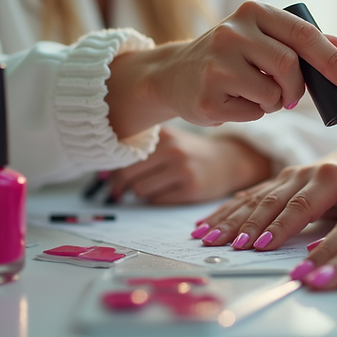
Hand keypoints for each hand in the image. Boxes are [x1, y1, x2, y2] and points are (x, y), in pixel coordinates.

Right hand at [106, 1, 336, 137]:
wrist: (172, 74)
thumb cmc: (228, 57)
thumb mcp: (261, 38)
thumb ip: (300, 42)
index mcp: (253, 12)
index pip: (304, 35)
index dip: (333, 61)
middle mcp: (233, 32)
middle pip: (291, 67)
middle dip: (298, 89)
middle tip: (290, 96)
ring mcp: (216, 65)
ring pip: (274, 94)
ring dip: (274, 103)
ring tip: (254, 94)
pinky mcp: (207, 96)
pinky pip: (253, 113)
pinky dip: (253, 113)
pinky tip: (233, 101)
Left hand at [108, 127, 271, 204]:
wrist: (229, 160)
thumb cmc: (190, 152)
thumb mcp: (169, 140)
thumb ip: (142, 150)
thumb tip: (107, 176)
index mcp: (163, 135)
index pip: (125, 157)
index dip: (115, 172)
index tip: (112, 182)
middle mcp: (173, 150)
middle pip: (130, 176)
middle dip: (123, 186)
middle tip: (121, 191)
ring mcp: (184, 170)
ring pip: (142, 191)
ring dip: (142, 193)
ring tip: (152, 187)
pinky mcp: (192, 189)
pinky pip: (158, 201)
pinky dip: (156, 200)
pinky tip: (166, 192)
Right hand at [193, 132, 336, 248]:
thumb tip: (321, 247)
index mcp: (331, 173)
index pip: (303, 203)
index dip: (281, 225)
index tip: (262, 245)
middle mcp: (305, 172)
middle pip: (270, 202)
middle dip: (246, 226)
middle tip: (224, 247)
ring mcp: (290, 176)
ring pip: (254, 199)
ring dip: (229, 219)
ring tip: (206, 237)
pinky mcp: (282, 182)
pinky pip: (250, 197)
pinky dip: (227, 211)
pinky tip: (207, 223)